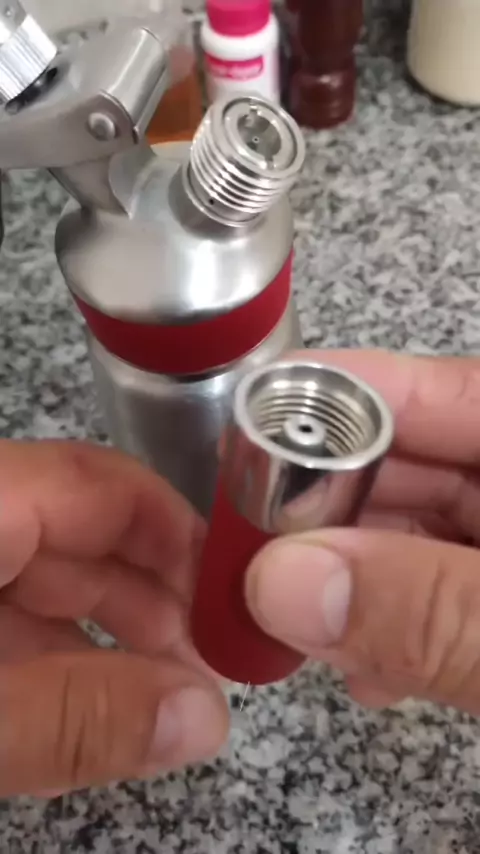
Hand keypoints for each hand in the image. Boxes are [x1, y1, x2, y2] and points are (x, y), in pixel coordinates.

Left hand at [0, 441, 227, 797]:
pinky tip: (84, 708)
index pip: (100, 483)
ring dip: (103, 637)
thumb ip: (72, 715)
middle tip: (205, 671)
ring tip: (159, 701)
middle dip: (149, 599)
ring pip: (35, 576)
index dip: (176, 533)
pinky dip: (43, 657)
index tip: (231, 601)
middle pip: (75, 531)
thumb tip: (204, 719)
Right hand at [245, 350, 479, 713]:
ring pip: (425, 536)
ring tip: (292, 614)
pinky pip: (447, 595)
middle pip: (422, 466)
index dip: (354, 392)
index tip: (262, 407)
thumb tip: (282, 583)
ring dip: (355, 577)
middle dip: (332, 504)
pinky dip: (401, 625)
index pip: (451, 393)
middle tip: (254, 540)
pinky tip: (370, 666)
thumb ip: (428, 612)